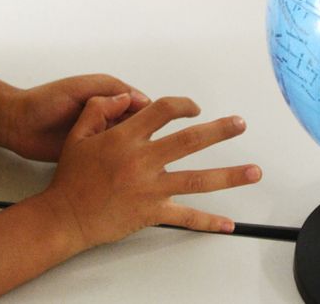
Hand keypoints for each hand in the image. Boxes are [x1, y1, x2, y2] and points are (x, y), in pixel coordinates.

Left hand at [0, 74, 151, 160]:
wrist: (16, 125)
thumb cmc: (43, 101)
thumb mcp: (79, 88)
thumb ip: (109, 90)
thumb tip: (140, 99)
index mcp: (107, 97)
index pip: (142, 106)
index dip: (154, 116)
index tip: (164, 127)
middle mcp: (106, 117)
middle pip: (139, 127)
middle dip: (149, 138)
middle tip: (157, 151)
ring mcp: (98, 137)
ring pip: (128, 145)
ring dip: (136, 153)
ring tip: (145, 163)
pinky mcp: (90, 154)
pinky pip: (111, 159)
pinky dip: (121, 165)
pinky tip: (128, 172)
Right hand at [44, 94, 261, 247]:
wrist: (65, 216)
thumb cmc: (71, 177)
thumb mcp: (78, 134)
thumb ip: (100, 109)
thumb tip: (125, 96)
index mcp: (126, 138)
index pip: (162, 110)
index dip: (182, 105)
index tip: (194, 107)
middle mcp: (142, 161)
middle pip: (189, 141)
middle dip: (219, 131)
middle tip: (240, 124)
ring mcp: (150, 189)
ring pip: (197, 180)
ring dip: (229, 175)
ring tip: (254, 171)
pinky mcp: (152, 212)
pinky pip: (185, 217)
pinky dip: (208, 222)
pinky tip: (229, 223)